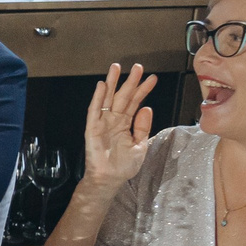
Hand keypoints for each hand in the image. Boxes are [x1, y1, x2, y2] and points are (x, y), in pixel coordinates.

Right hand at [79, 63, 157, 190]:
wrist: (110, 179)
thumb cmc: (124, 165)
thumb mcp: (140, 145)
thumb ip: (143, 127)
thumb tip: (146, 108)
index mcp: (125, 123)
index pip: (135, 102)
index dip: (143, 90)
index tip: (152, 78)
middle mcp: (114, 119)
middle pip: (122, 96)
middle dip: (130, 81)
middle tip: (138, 66)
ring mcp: (103, 122)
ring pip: (107, 98)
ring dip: (112, 82)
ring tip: (116, 67)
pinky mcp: (92, 128)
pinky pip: (95, 110)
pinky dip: (97, 97)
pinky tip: (102, 85)